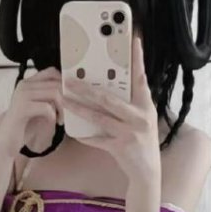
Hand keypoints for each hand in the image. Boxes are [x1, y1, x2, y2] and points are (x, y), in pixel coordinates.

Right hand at [0, 67, 63, 158]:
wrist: (7, 138)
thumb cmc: (25, 123)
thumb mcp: (38, 106)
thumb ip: (48, 96)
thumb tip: (68, 90)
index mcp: (27, 82)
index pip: (51, 72)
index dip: (64, 83)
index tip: (68, 97)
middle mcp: (24, 85)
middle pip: (55, 83)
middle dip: (66, 98)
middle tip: (67, 111)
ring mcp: (22, 95)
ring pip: (54, 93)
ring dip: (62, 108)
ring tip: (61, 118)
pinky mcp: (23, 108)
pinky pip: (47, 107)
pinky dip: (54, 116)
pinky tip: (54, 122)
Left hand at [62, 35, 159, 181]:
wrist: (147, 172)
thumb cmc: (142, 141)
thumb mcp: (142, 119)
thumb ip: (130, 103)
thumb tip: (108, 86)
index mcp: (145, 105)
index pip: (140, 77)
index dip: (137, 58)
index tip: (132, 39)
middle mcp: (140, 117)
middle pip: (109, 98)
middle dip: (86, 88)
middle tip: (69, 80)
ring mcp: (130, 132)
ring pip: (99, 117)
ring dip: (79, 108)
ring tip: (63, 100)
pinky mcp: (120, 147)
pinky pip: (97, 139)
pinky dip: (85, 135)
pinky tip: (73, 131)